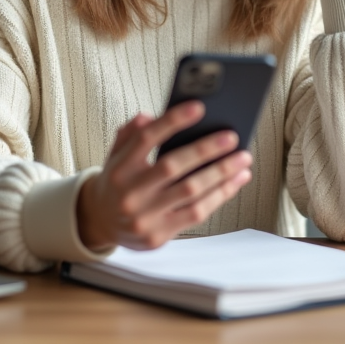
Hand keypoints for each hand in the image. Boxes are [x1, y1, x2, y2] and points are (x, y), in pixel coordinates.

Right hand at [76, 101, 252, 251]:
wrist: (101, 222)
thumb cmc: (118, 181)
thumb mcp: (116, 154)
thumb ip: (131, 133)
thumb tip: (150, 117)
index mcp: (118, 168)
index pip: (145, 139)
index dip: (172, 121)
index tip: (198, 107)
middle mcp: (129, 193)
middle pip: (172, 166)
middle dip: (205, 149)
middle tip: (231, 136)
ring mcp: (144, 217)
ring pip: (190, 191)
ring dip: (221, 173)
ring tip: (243, 158)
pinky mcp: (158, 236)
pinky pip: (196, 213)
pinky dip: (219, 195)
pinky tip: (234, 181)